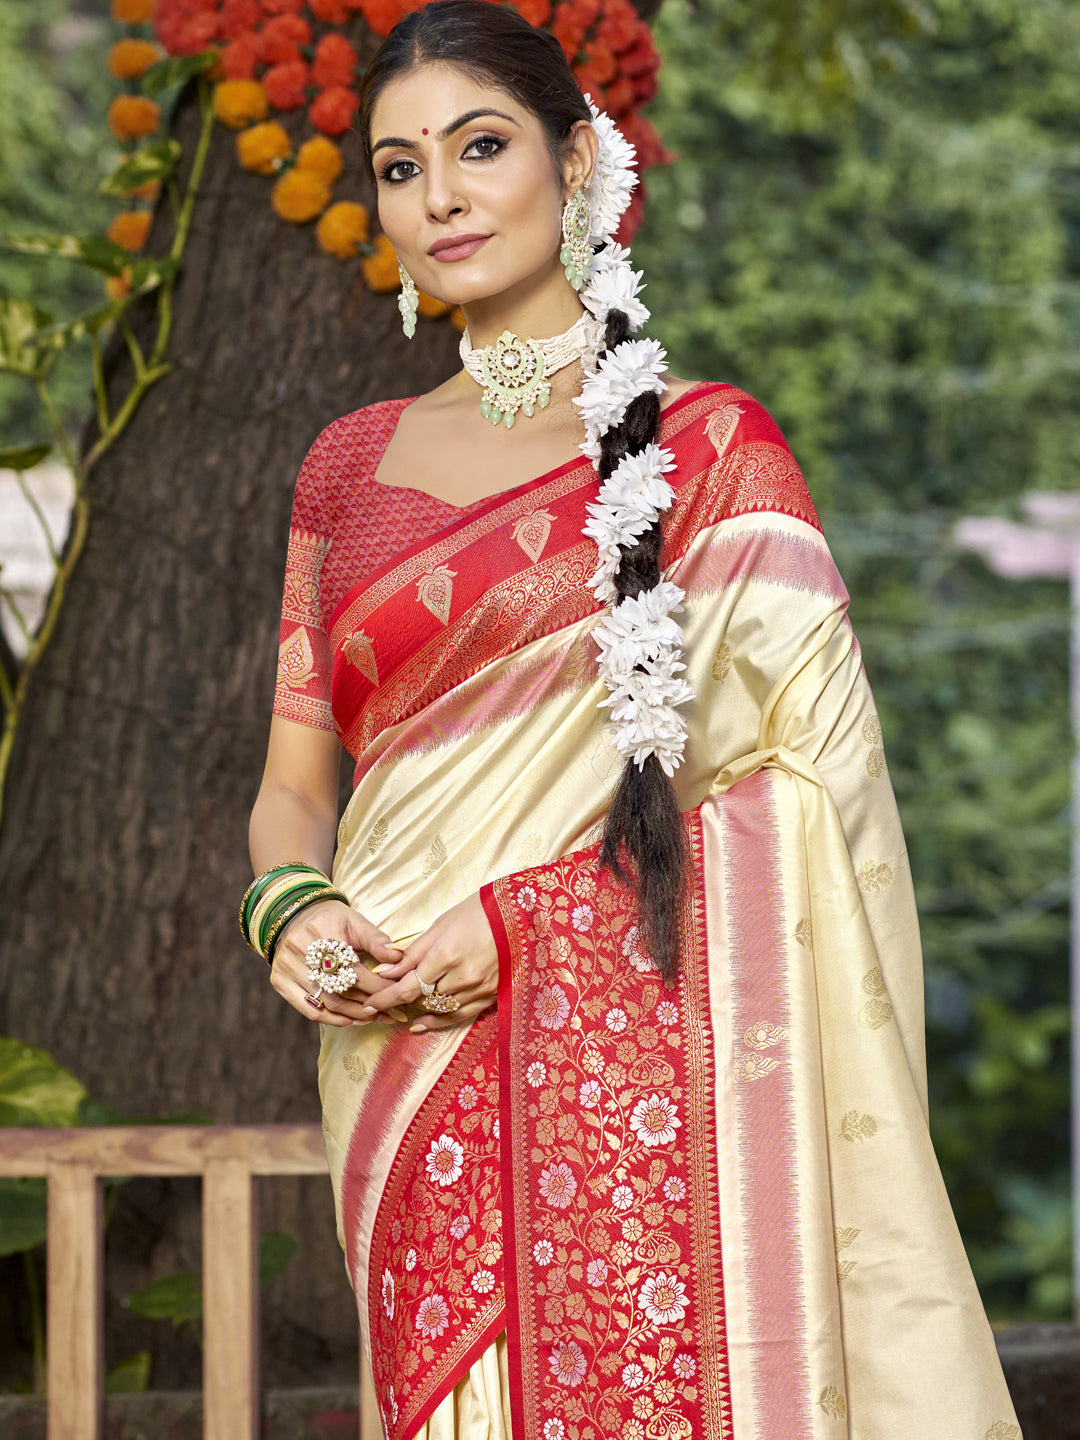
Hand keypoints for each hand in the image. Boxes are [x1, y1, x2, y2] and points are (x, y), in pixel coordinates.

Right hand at [269, 899, 407, 1026]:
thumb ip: (376, 940)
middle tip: (391, 1012)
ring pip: (327, 1003)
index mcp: (322, 933)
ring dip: (354, 1015)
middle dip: (370, 1005)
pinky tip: (351, 1020)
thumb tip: (398, 958)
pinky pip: (310, 1010)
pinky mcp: (280, 981)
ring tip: (375, 1017)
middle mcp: (301, 952)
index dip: (378, 986)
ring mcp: (288, 969)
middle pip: (341, 990)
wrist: (293, 915)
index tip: (397, 994)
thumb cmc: (330, 918)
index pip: (355, 970)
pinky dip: (333, 1019)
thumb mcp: (354, 921)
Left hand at [358, 892, 497, 1033]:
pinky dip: (439, 1021)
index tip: (370, 1003)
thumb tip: (386, 971)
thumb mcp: (441, 925)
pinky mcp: (491, 995)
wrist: (519, 915)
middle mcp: (462, 977)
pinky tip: (423, 1022)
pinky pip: (460, 1015)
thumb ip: (413, 952)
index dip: (386, 998)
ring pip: (439, 1009)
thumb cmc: (477, 912)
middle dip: (400, 1001)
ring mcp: (479, 989)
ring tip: (401, 1009)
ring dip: (419, 1009)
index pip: (408, 986)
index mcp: (446, 955)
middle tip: (382, 1002)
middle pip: (422, 999)